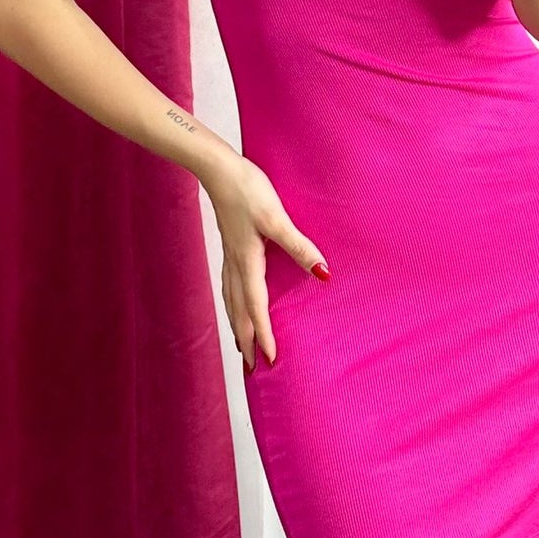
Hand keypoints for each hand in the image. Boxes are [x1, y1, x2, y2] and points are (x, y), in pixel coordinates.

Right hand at [204, 151, 329, 373]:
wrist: (217, 169)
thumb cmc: (247, 190)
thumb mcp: (276, 218)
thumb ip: (298, 246)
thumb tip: (321, 273)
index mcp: (247, 262)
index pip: (256, 308)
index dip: (264, 335)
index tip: (270, 361)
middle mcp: (235, 264)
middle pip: (239, 311)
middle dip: (246, 340)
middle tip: (252, 368)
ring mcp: (229, 255)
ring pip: (231, 300)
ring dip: (237, 325)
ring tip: (242, 345)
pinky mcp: (230, 244)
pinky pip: (229, 285)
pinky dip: (232, 303)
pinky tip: (235, 301)